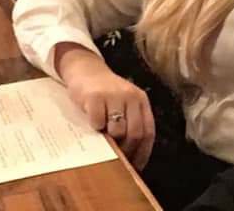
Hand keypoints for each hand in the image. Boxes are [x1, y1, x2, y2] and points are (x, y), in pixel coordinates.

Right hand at [57, 46, 155, 169]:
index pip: (148, 132)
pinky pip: (98, 123)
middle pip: (135, 133)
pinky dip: (95, 129)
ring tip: (103, 138)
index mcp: (141, 100)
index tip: (134, 166)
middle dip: (126, 150)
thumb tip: (132, 158)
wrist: (85, 69)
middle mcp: (130, 96)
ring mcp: (113, 95)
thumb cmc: (105, 93)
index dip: (142, 152)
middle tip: (116, 156)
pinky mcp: (95, 96)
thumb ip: (130, 122)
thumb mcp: (124, 103)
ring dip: (110, 140)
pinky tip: (92, 124)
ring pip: (118, 130)